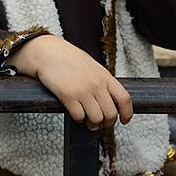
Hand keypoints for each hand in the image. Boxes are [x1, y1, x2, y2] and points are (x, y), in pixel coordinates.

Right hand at [10, 35, 132, 129]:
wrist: (48, 52)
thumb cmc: (68, 58)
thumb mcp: (92, 66)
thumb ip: (102, 81)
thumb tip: (108, 99)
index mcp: (104, 76)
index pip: (124, 99)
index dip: (127, 113)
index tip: (124, 120)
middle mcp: (96, 84)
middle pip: (111, 114)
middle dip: (107, 123)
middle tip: (100, 123)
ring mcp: (82, 90)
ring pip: (96, 119)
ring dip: (92, 124)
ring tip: (87, 121)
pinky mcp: (68, 96)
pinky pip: (79, 117)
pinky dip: (78, 119)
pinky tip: (75, 113)